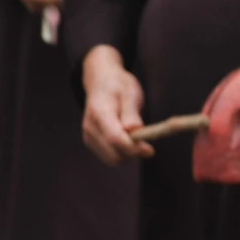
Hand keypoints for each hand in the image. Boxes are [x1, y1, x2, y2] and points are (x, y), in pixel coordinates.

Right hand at [81, 45, 151, 165]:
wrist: (100, 81)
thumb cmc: (117, 86)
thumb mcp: (130, 93)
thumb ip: (131, 113)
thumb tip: (135, 129)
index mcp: (99, 112)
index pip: (115, 138)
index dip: (134, 148)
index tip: (150, 150)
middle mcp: (90, 127)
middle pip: (114, 155)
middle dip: (131, 151)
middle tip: (144, 139)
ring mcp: (88, 135)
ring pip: (113, 159)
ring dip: (127, 152)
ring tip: (133, 134)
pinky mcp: (90, 141)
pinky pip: (110, 157)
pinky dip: (120, 151)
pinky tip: (124, 136)